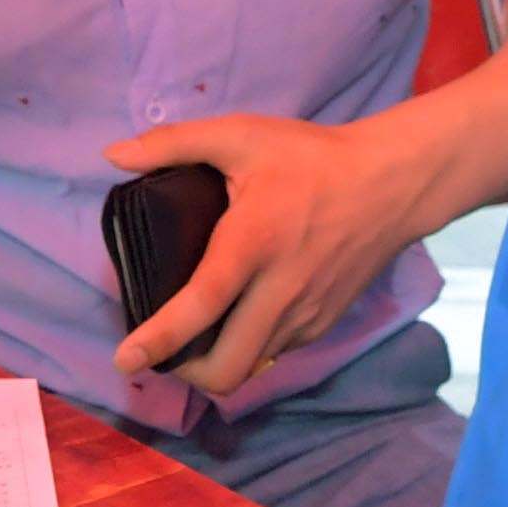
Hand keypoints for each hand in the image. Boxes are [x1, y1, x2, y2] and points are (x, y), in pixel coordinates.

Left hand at [99, 109, 440, 391]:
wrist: (394, 183)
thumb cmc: (313, 158)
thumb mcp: (243, 135)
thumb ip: (175, 143)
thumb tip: (113, 155)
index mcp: (253, 242)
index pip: (202, 304)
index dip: (161, 339)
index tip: (125, 360)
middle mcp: (280, 290)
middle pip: (227, 367)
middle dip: (185, 371)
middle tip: (163, 349)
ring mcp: (306, 313)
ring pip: (250, 368)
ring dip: (216, 364)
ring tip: (196, 337)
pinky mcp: (323, 323)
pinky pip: (274, 354)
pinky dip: (247, 349)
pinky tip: (238, 321)